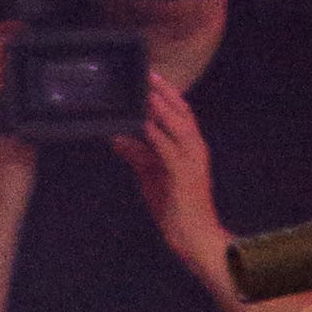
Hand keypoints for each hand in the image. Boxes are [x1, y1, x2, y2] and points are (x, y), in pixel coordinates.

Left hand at [116, 74, 233, 291]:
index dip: (168, 93)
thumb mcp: (150, 175)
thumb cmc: (175, 207)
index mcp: (191, 147)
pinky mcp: (184, 176)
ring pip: (180, 127)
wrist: (193, 237)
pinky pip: (170, 151)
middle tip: (148, 73)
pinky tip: (145, 125)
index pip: (182, 113)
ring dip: (163, 109)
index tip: (152, 76)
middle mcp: (195, 150)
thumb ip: (136, 155)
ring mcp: (192, 162)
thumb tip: (116, 138)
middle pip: (183, 113)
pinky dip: (157, 135)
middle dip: (165, 92)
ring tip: (148, 92)